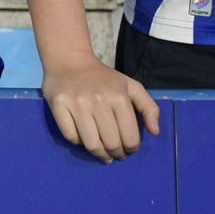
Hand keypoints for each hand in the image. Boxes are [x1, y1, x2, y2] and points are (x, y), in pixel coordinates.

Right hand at [41, 52, 159, 163]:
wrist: (69, 59)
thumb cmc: (103, 77)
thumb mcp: (131, 86)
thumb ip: (149, 107)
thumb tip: (155, 132)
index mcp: (119, 97)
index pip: (130, 138)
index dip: (131, 149)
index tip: (128, 149)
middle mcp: (98, 101)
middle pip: (111, 143)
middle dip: (116, 154)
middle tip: (116, 154)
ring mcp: (77, 104)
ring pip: (91, 144)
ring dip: (99, 154)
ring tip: (103, 153)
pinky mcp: (58, 105)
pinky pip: (71, 137)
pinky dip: (79, 143)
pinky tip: (84, 139)